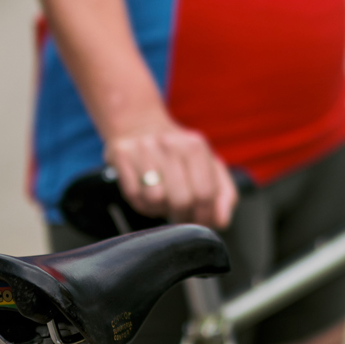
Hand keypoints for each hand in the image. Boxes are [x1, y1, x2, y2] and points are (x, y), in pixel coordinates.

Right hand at [106, 122, 237, 229]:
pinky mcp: (120, 154)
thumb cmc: (178, 152)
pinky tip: (145, 190)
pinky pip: (133, 195)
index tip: (200, 220)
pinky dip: (141, 201)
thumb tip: (221, 221)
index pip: (206, 194)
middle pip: (182, 201)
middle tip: (180, 214)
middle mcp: (170, 143)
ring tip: (162, 197)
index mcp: (196, 146)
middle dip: (182, 216)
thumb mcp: (208, 165)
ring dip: (159, 207)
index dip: (204, 216)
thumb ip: (223, 194)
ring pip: (155, 199)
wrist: (138, 123)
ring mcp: (144, 147)